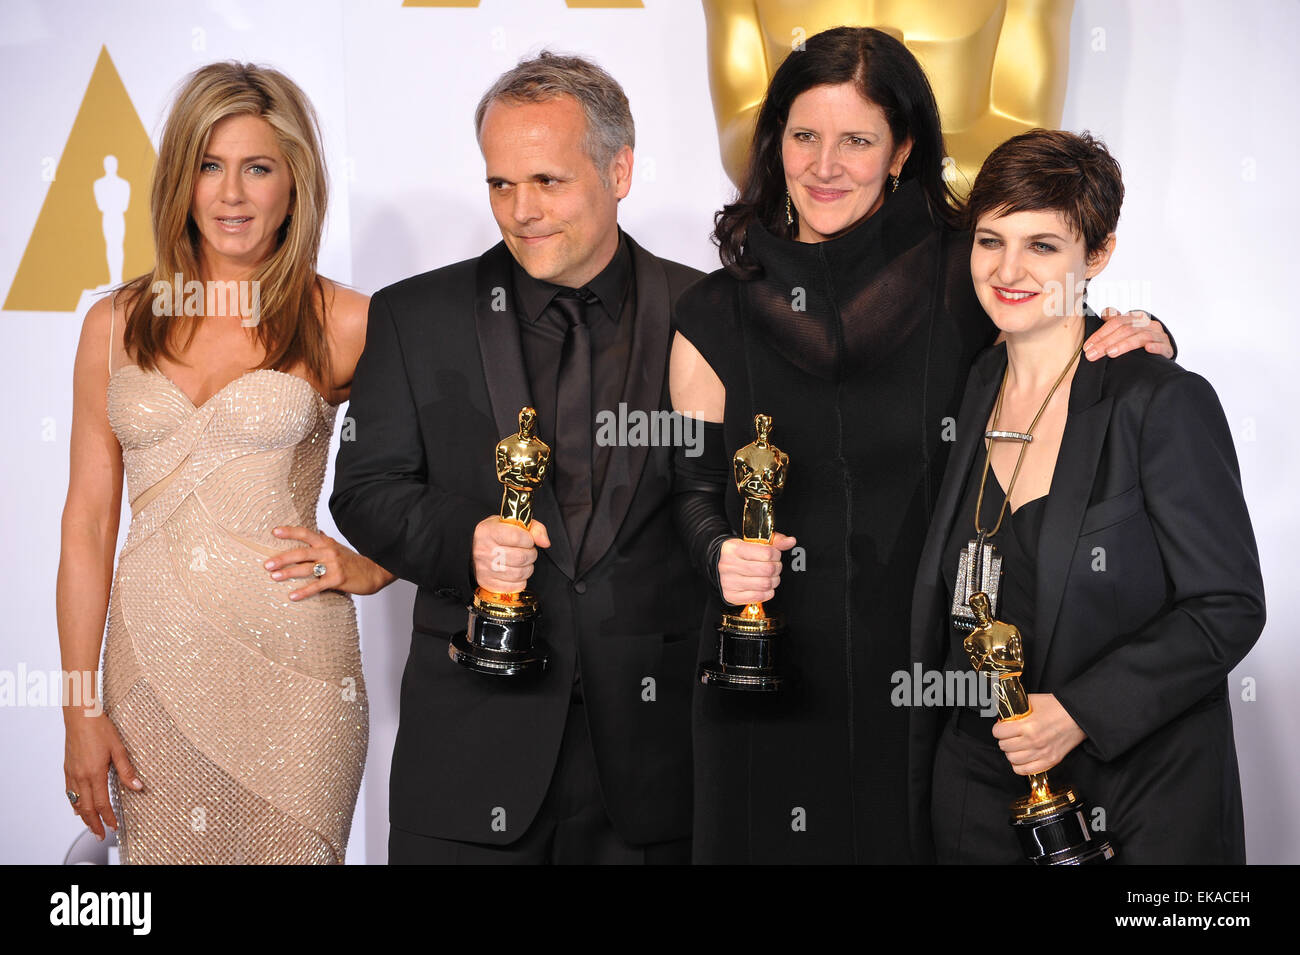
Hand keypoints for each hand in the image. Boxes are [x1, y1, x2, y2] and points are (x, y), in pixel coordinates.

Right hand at [63, 710, 142, 839]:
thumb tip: (138, 786)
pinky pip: (69, 793)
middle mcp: (81, 777)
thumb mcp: (119, 749)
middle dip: (94, 824)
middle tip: (100, 835)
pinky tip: (77, 807)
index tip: (114, 827)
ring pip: (76, 802)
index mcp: (95, 773)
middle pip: (86, 808)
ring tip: (90, 825)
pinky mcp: (67, 769)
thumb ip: (127, 770)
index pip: (101, 804)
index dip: (108, 817)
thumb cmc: (100, 729)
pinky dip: (73, 803)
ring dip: (83, 817)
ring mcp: (72, 774)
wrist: (80, 717)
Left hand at [264, 526, 394, 598]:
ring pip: (307, 568)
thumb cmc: (354, 561)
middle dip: (282, 558)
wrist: (375, 571)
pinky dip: (304, 591)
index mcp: (327, 543)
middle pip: (301, 552)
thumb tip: (317, 530)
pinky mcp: (338, 580)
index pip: (306, 534)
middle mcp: (329, 551)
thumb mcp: (338, 548)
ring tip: (274, 577)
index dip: (290, 532)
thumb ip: (325, 540)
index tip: (274, 532)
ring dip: (289, 573)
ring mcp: (334, 565)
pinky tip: (292, 596)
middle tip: (267, 564)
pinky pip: (317, 586)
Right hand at [472, 516, 549, 594]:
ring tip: (524, 562)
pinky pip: (514, 586)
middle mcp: (484, 550)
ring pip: (519, 573)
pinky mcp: (487, 583)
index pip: (517, 537)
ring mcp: (484, 568)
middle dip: (531, 554)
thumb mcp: (513, 523)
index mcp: (488, 532)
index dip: (529, 539)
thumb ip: (534, 528)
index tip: (528, 539)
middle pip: (520, 557)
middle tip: (528, 551)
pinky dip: (521, 580)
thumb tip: (544, 542)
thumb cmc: (497, 535)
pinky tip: (517, 572)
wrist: (478, 548)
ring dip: (528, 568)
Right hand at [717, 532, 796, 605]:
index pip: (766, 553)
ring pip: (764, 584)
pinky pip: (758, 597)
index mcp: (734, 548)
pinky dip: (767, 593)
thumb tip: (790, 541)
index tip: (775, 555)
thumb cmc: (740, 554)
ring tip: (771, 577)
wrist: (721, 565)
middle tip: (775, 567)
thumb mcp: (754, 542)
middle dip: (777, 568)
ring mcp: (728, 582)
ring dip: (774, 581)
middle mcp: (728, 565)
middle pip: (767, 570)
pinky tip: (765, 587)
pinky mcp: (731, 595)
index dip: (776, 554)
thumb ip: (774, 541)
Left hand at [991, 693, 1085, 775]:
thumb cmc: (1057, 707)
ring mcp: (1042, 753)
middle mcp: (1034, 742)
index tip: (1001, 727)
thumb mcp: (1032, 701)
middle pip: (1004, 746)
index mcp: (1028, 726)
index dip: (998, 729)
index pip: (999, 732)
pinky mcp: (1050, 761)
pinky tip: (1022, 757)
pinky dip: (1019, 765)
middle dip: (1003, 739)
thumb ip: (1015, 708)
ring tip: (1016, 745)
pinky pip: (1025, 770)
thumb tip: (1001, 716)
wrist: (1079, 716)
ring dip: (1011, 752)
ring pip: (1012, 759)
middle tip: (1009, 735)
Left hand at [1084, 308, 1172, 359]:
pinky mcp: (1168, 347)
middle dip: (1106, 343)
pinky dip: (1155, 347)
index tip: (1087, 346)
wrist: (1164, 347)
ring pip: (1141, 337)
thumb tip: (1104, 311)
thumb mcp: (1128, 327)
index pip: (1116, 322)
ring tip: (1110, 353)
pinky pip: (1162, 346)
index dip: (1100, 334)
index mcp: (1135, 318)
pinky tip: (1148, 349)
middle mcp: (1147, 324)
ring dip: (1124, 345)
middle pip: (1125, 330)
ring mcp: (1158, 335)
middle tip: (1092, 354)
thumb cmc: (1141, 337)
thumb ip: (1115, 320)